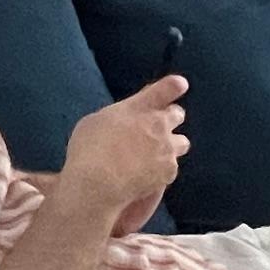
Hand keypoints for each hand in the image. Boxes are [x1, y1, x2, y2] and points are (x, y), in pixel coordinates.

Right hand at [59, 71, 189, 225]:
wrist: (98, 184)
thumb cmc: (88, 150)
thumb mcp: (96, 121)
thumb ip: (118, 116)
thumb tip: (124, 120)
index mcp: (140, 107)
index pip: (166, 89)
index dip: (174, 86)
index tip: (179, 85)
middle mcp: (159, 125)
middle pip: (177, 115)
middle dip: (169, 120)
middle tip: (156, 129)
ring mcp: (167, 150)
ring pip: (181, 143)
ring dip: (171, 147)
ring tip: (153, 157)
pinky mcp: (169, 173)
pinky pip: (171, 168)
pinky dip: (161, 172)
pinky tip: (145, 178)